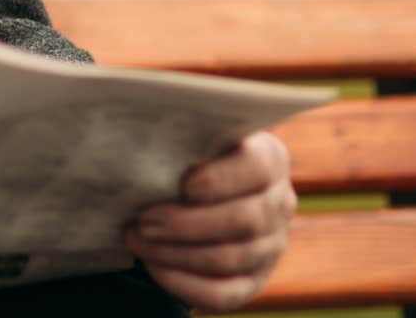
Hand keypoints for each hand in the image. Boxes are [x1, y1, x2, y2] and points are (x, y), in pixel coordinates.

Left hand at [125, 130, 295, 312]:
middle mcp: (279, 202)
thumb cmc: (184, 154)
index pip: (257, 168)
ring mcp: (271, 246)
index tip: (186, 184)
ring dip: (176, 252)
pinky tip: (153, 265)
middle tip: (143, 220)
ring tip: (136, 238)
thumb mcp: (189, 135)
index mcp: (269, 157)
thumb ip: (178, 130)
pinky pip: (223, 293)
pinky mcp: (254, 281)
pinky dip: (183, 282)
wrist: (193, 192)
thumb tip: (138, 123)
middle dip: (187, 224)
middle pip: (243, 221)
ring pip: (228, 258)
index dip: (222, 179)